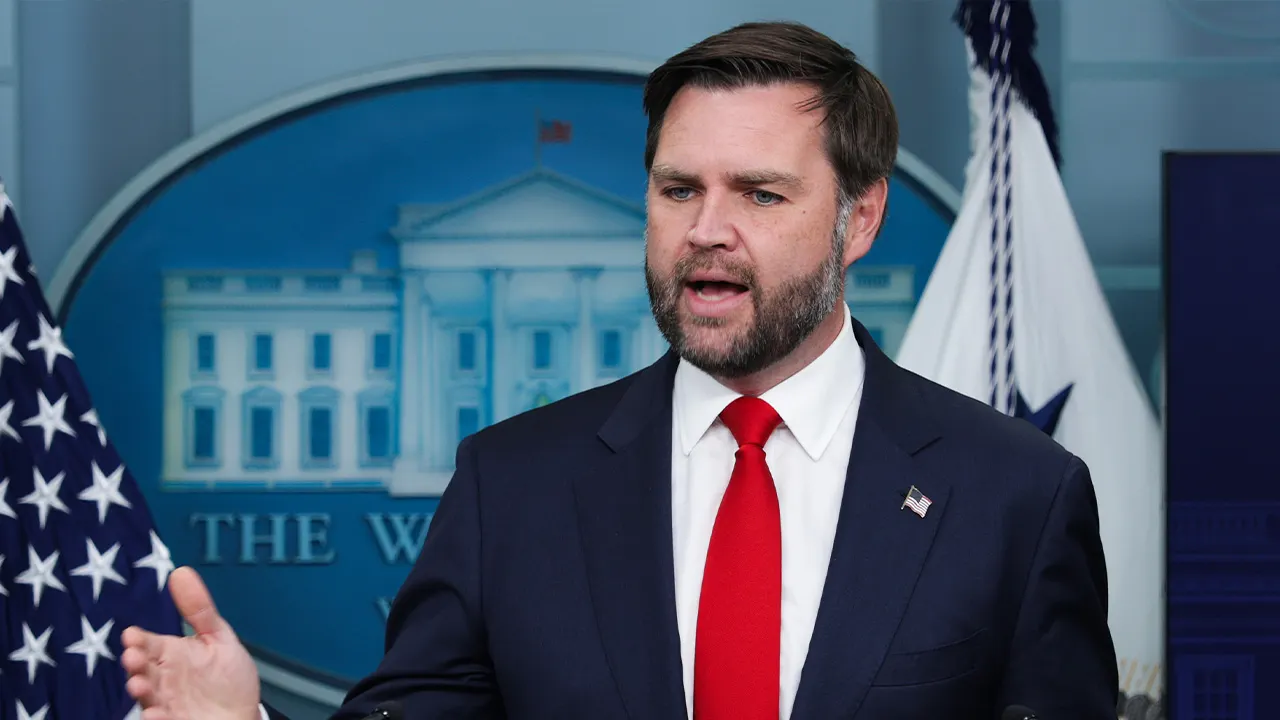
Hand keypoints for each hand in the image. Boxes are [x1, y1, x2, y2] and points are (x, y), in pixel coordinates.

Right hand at [121, 566, 261, 719]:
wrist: (242, 716)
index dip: (139, 640)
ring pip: (146, 695)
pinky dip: (156, 717)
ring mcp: (166, 702)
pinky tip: (157, 712)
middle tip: (133, 658)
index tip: (132, 636)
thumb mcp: (219, 639)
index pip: (149, 644)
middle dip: (135, 664)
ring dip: (140, 690)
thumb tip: (180, 572)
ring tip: (138, 685)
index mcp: (172, 654)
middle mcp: (164, 679)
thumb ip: (199, 610)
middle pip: (143, 669)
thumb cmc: (228, 679)